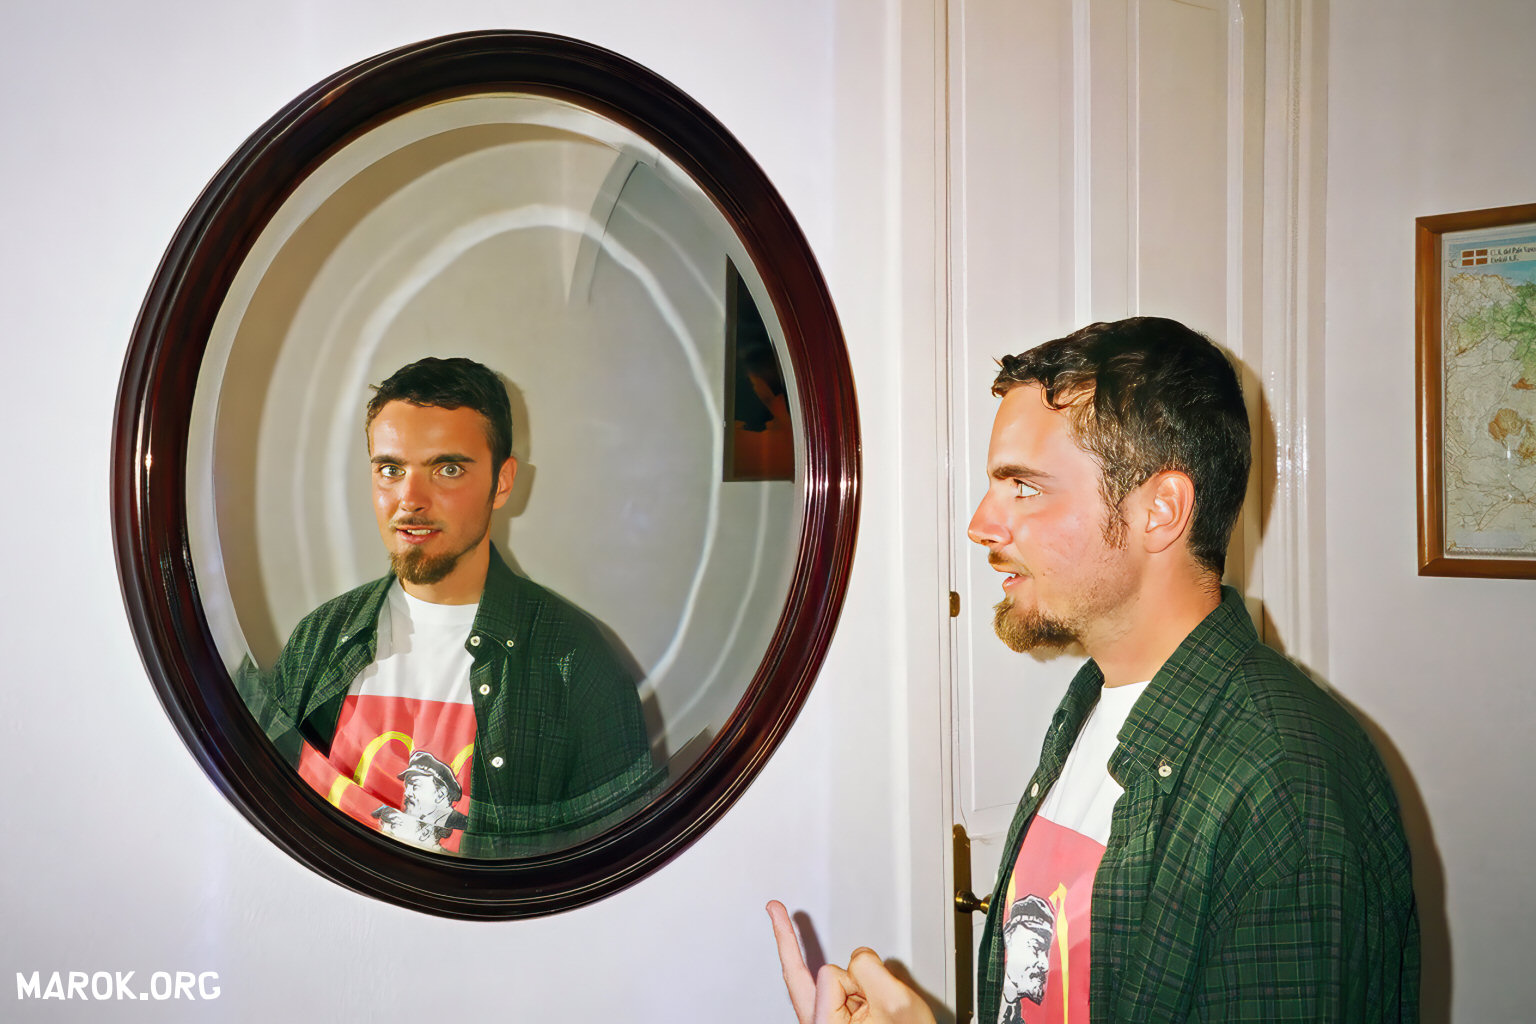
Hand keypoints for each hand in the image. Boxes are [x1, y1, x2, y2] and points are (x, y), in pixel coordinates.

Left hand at [767, 901, 936, 1023]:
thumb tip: (858, 957)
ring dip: (855, 984)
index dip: (858, 976)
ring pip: (832, 981)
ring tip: (882, 1011)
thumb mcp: (895, 1002)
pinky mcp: (835, 1021)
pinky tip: (849, 979)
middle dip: (791, 943)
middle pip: (806, 976)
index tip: (800, 929)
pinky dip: (849, 984)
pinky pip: (836, 990)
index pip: (830, 975)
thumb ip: (870, 970)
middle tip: (775, 910)